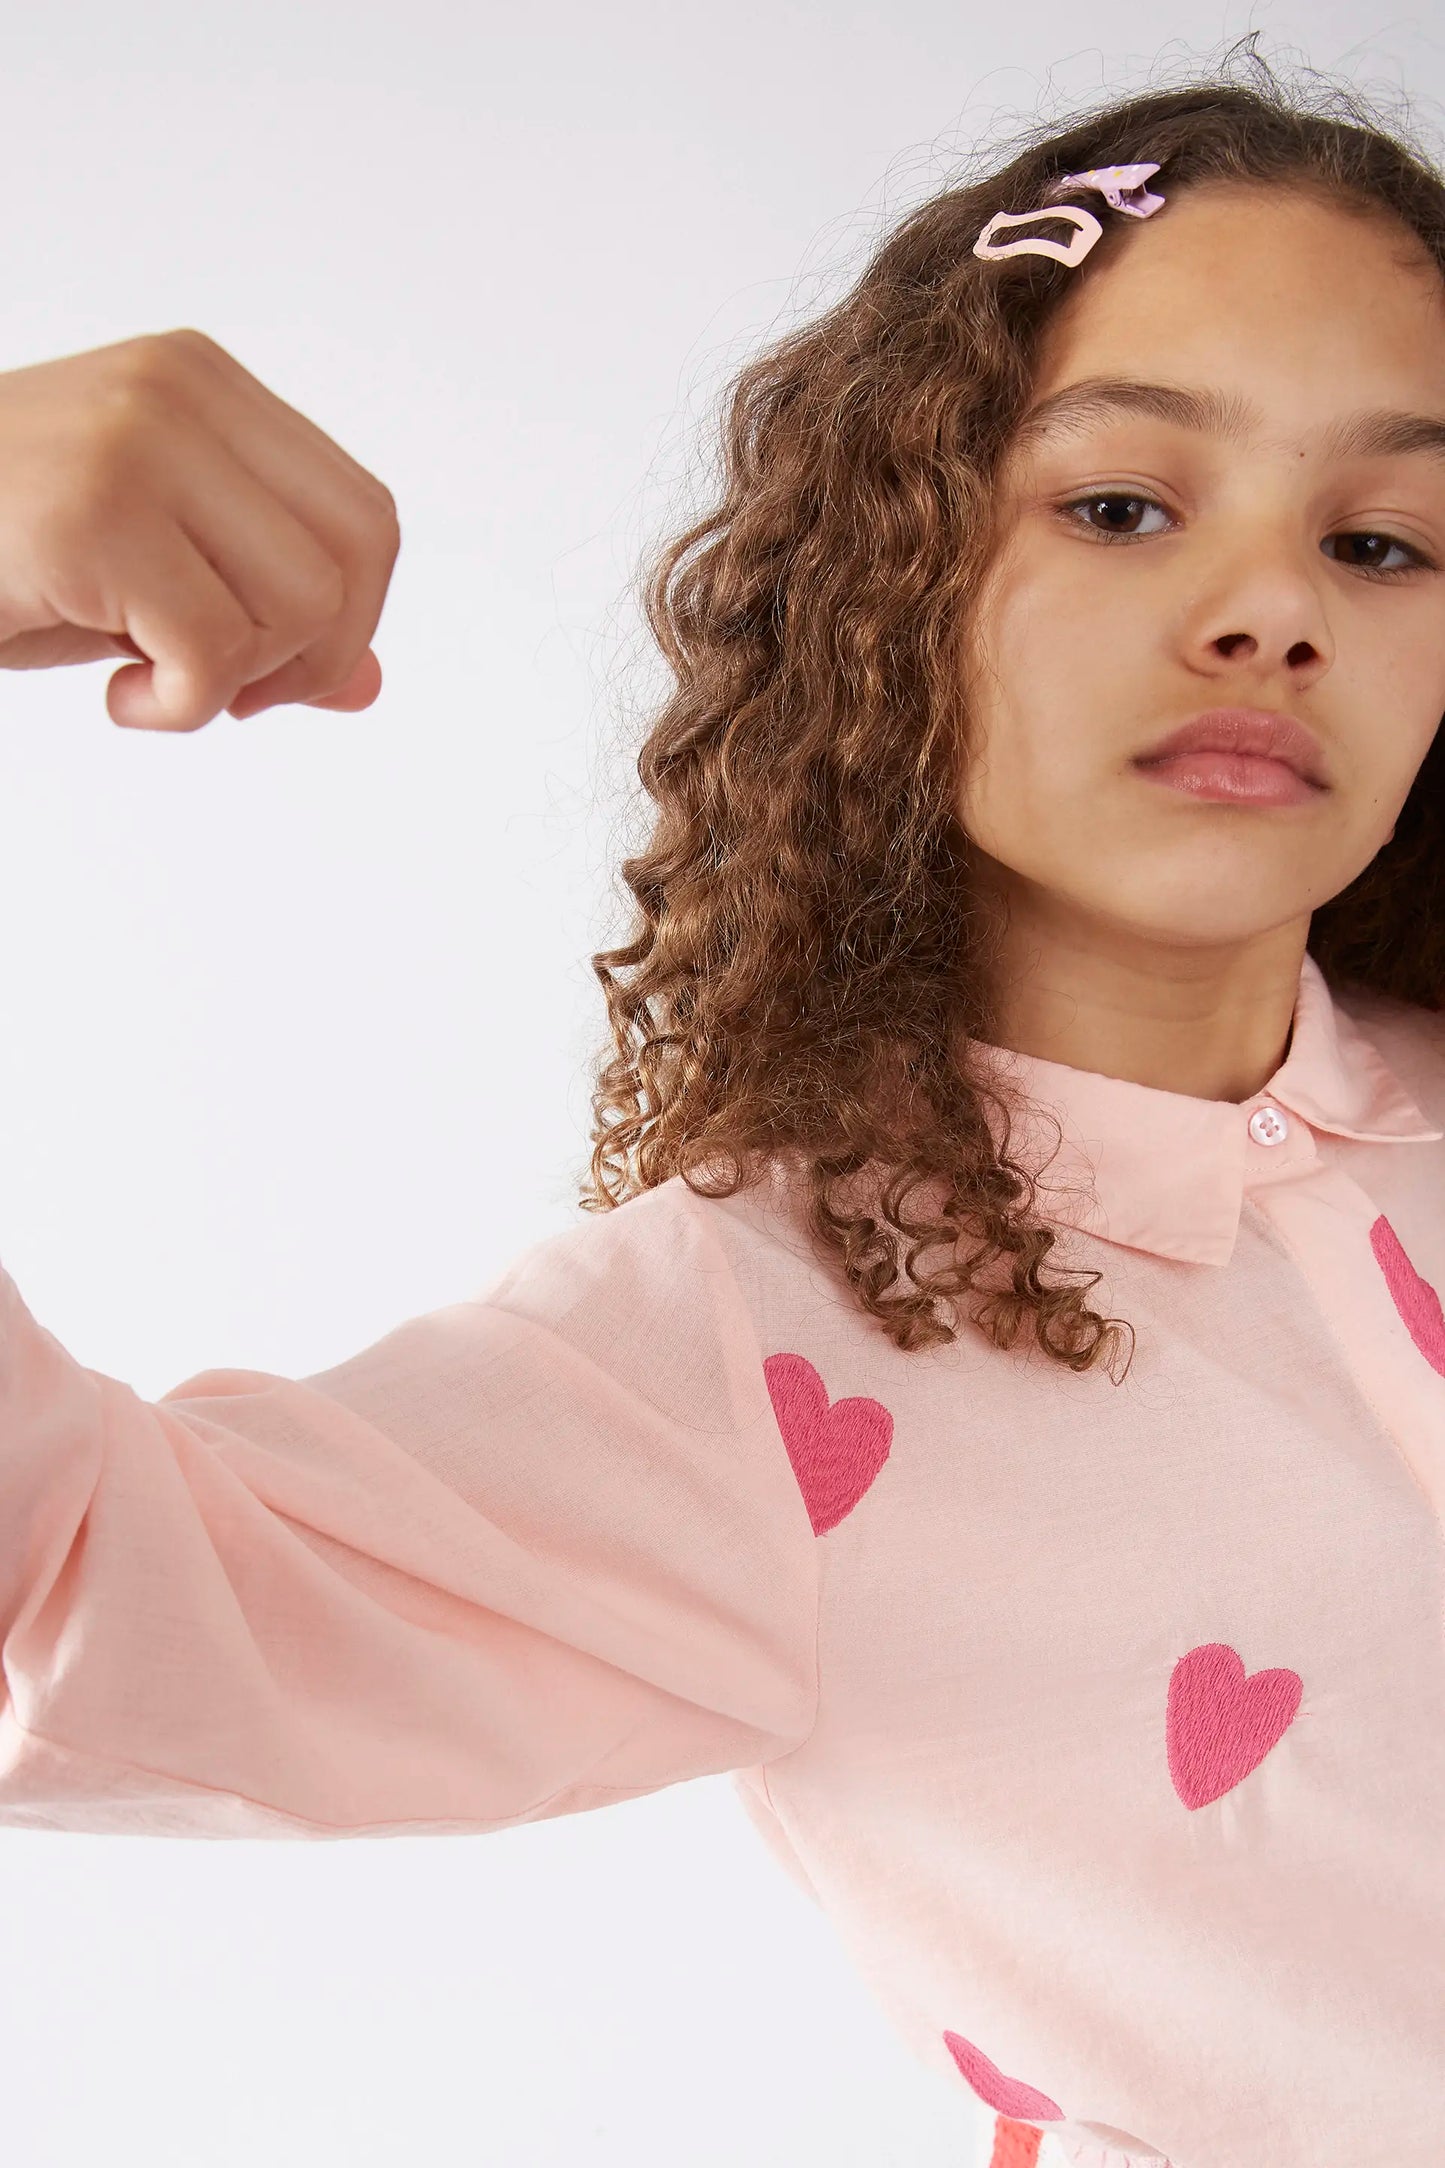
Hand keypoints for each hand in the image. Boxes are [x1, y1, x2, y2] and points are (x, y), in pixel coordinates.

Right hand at [0, 328, 399, 730]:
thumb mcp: (149, 582)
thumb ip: (262, 615)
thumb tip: (363, 685)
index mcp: (202, 384)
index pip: (362, 517)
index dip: (345, 618)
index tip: (263, 666)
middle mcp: (178, 392)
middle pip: (356, 558)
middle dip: (309, 657)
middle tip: (223, 690)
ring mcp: (134, 444)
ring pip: (300, 607)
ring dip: (233, 681)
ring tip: (145, 675)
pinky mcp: (91, 518)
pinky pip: (216, 654)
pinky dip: (177, 708)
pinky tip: (114, 694)